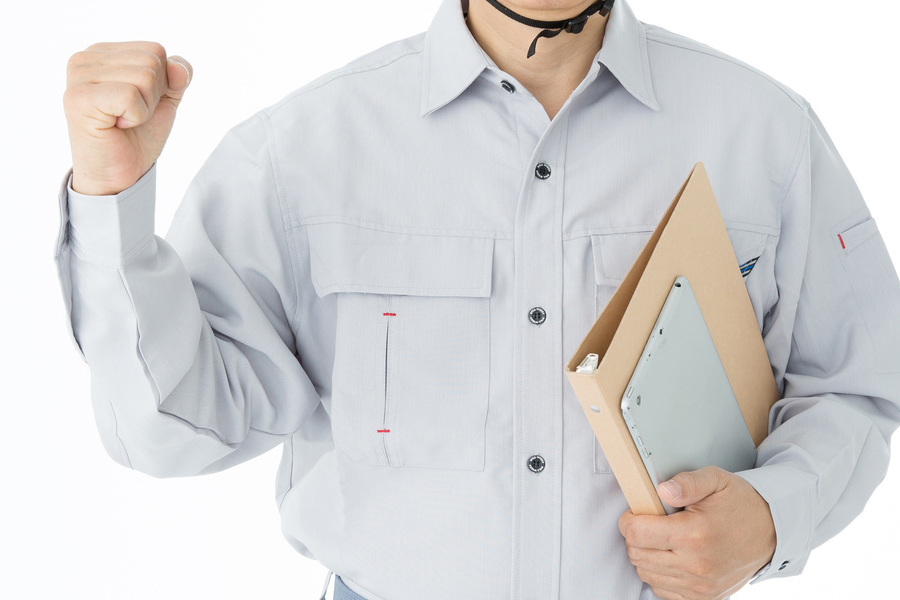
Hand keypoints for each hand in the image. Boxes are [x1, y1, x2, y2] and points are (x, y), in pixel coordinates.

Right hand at [63, 42, 192, 195]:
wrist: (120, 174)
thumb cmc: (138, 135)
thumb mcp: (165, 99)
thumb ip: (177, 76)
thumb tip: (178, 67)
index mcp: (104, 52)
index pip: (156, 50)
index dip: (162, 84)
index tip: (139, 103)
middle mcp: (86, 58)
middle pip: (152, 61)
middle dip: (154, 96)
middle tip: (130, 116)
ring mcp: (79, 76)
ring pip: (145, 77)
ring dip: (144, 108)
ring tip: (122, 121)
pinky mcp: (79, 97)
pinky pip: (130, 95)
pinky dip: (135, 116)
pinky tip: (115, 125)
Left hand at [618, 466, 775, 599]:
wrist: (772, 531)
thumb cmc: (740, 503)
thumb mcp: (716, 480)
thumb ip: (687, 482)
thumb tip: (663, 489)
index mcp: (694, 534)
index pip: (637, 534)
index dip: (628, 521)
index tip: (635, 514)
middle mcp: (696, 565)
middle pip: (637, 555)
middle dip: (636, 537)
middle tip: (650, 524)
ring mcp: (701, 585)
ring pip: (647, 574)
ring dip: (647, 555)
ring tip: (663, 539)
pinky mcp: (705, 597)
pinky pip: (663, 590)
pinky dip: (660, 574)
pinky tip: (672, 557)